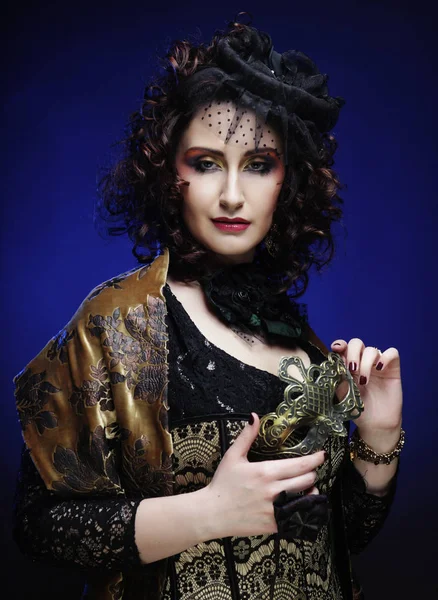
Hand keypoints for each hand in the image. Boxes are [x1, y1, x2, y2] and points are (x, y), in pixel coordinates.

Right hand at [204, 413, 324, 538]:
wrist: (213, 513)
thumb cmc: (223, 483)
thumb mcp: (233, 456)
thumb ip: (246, 436)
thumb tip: (255, 416)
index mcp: (266, 472)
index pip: (300, 465)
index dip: (315, 459)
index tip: (321, 455)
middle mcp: (273, 490)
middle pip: (307, 480)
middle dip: (312, 473)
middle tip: (310, 470)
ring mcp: (275, 509)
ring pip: (306, 499)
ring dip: (311, 491)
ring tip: (308, 487)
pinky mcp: (274, 525)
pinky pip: (297, 517)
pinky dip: (303, 510)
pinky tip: (301, 504)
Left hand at [330, 338, 402, 437]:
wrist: (375, 423)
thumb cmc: (358, 409)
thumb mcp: (343, 393)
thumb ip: (338, 378)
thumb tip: (334, 363)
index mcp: (348, 365)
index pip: (344, 347)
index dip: (340, 344)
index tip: (337, 349)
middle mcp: (362, 362)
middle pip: (357, 343)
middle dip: (352, 353)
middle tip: (352, 369)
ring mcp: (377, 364)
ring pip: (372, 349)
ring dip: (366, 363)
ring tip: (364, 381)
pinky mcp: (393, 369)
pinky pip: (392, 353)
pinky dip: (385, 357)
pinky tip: (380, 369)